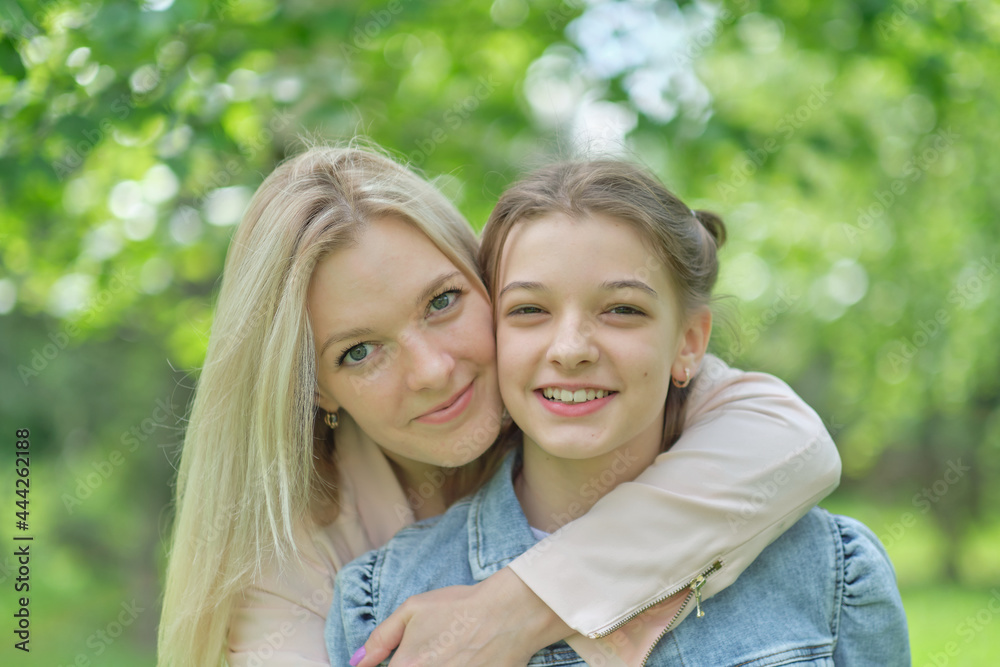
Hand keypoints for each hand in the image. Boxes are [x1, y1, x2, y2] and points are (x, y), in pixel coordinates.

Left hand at [353, 567, 571, 666]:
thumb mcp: (414, 610)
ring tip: (449, 653)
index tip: (403, 657)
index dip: (388, 665)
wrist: (509, 614)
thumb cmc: (460, 608)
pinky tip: (462, 659)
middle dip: (414, 665)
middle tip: (429, 652)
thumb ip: (381, 638)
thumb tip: (357, 661)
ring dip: (435, 666)